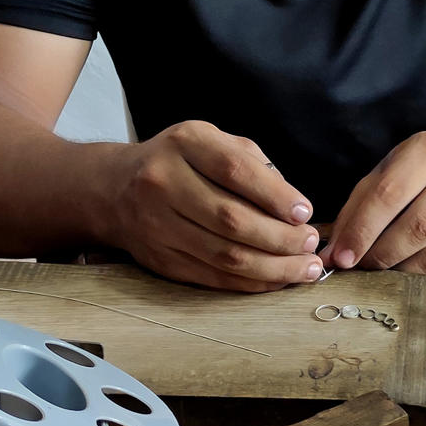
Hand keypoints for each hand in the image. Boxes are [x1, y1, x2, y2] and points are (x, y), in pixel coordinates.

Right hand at [106, 120, 325, 291]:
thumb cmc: (180, 162)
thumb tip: (295, 210)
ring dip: (273, 267)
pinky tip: (277, 279)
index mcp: (184, 144)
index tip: (305, 213)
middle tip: (311, 245)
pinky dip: (251, 283)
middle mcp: (163, 182)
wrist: (115, 190)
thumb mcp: (212, 142)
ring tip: (304, 268)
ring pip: (225, 256)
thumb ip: (253, 165)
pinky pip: (213, 277)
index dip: (275, 196)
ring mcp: (157, 224)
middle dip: (281, 238)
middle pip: (231, 219)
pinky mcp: (160, 259)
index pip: (235, 170)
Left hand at [323, 131, 425, 280]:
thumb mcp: (382, 180)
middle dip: (382, 255)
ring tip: (383, 274)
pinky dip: (425, 282)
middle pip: (418, 226)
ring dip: (402, 273)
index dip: (362, 230)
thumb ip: (355, 213)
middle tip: (362, 268)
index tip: (343, 257)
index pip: (390, 194)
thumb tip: (333, 256)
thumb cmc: (415, 181)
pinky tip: (410, 277)